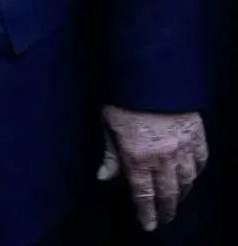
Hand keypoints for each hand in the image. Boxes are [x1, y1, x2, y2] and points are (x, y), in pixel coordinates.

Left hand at [98, 106, 208, 230]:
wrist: (152, 78)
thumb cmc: (123, 101)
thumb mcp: (108, 126)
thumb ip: (110, 154)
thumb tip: (103, 177)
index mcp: (137, 158)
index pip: (143, 195)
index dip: (146, 213)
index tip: (149, 226)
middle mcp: (163, 158)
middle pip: (168, 193)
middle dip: (167, 210)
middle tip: (165, 218)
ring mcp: (183, 149)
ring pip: (187, 181)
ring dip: (182, 194)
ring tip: (176, 200)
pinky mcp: (198, 137)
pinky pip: (201, 161)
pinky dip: (196, 172)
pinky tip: (192, 176)